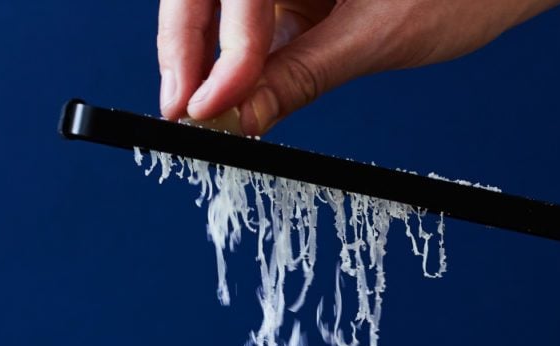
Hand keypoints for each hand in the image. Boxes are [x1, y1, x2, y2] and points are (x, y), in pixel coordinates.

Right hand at [157, 0, 559, 134]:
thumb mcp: (377, 35)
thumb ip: (303, 76)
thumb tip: (240, 119)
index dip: (220, 52)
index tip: (208, 110)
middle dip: (187, 51)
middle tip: (182, 114)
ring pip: (216, 9)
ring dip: (203, 62)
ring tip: (199, 114)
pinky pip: (247, 26)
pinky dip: (234, 66)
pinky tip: (229, 100)